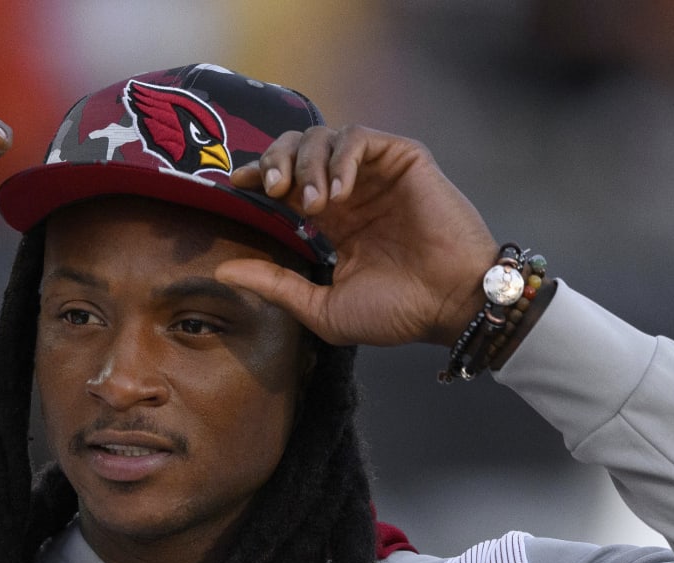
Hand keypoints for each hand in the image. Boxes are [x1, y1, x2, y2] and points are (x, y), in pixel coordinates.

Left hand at [214, 128, 501, 347]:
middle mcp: (351, 190)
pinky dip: (342, 158)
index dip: (258, 175)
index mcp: (332, 220)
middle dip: (276, 160)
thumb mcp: (322, 308)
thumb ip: (275, 285)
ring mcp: (377, 173)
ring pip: (326, 138)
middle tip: (269, 188)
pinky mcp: (404, 159)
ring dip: (308, 165)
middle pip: (298, 149)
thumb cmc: (396, 313)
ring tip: (312, 203)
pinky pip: (361, 138)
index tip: (235, 184)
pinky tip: (338, 192)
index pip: (284, 182)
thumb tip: (224, 271)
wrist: (449, 305)